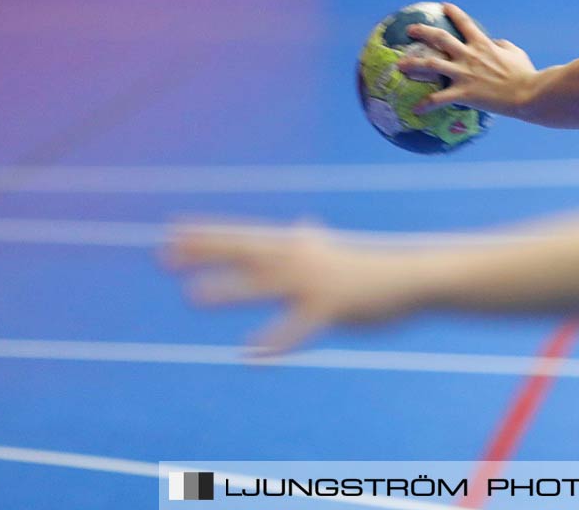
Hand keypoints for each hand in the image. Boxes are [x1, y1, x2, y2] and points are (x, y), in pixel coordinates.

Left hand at [162, 220, 412, 355]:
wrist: (414, 277)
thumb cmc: (374, 267)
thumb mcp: (338, 250)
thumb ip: (314, 242)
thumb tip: (303, 225)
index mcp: (300, 246)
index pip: (246, 237)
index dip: (208, 235)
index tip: (171, 231)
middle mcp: (302, 258)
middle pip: (246, 252)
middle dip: (206, 252)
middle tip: (164, 254)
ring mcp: (316, 282)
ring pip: (264, 284)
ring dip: (228, 288)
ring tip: (192, 295)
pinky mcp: (332, 308)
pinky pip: (298, 327)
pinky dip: (275, 340)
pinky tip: (250, 352)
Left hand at [396, 2, 537, 115]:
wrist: (526, 93)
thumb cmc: (525, 73)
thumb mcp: (515, 52)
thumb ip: (501, 45)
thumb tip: (494, 43)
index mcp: (482, 44)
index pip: (465, 23)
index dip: (454, 13)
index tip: (444, 6)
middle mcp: (469, 55)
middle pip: (440, 39)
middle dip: (423, 32)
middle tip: (410, 30)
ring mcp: (464, 73)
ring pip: (432, 65)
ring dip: (413, 64)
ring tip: (399, 65)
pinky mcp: (463, 93)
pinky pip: (439, 99)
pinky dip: (426, 104)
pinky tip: (415, 110)